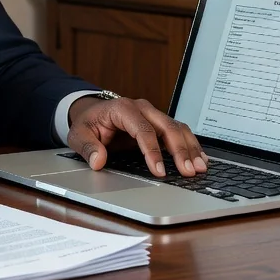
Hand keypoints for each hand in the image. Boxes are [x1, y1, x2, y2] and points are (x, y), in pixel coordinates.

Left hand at [67, 96, 207, 177]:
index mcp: (123, 109)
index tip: (159, 171)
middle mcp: (142, 108)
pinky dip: (191, 145)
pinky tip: (200, 159)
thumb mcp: (79, 134)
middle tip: (188, 171)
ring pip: (177, 128)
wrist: (92, 113)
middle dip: (180, 150)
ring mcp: (153, 114)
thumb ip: (87, 147)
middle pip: (167, 126)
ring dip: (190, 148)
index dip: (152, 151)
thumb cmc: (88, 124)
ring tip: (200, 168)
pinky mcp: (159, 123)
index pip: (143, 130)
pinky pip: (179, 131)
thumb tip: (98, 160)